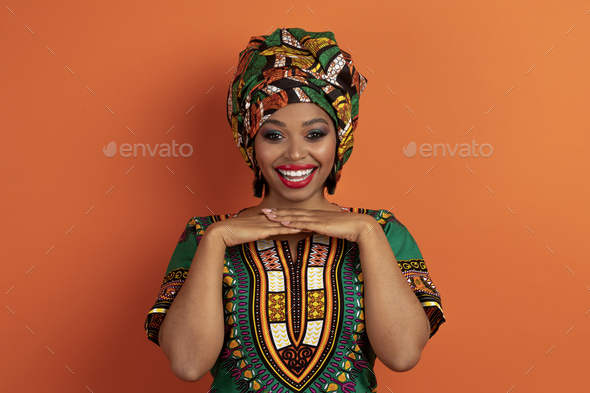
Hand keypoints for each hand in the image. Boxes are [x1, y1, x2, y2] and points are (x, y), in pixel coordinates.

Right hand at [208, 212, 304, 247]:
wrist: (223, 232)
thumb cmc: (233, 233)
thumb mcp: (249, 232)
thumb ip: (257, 231)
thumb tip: (263, 233)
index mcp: (264, 219)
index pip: (283, 216)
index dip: (296, 217)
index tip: (307, 217)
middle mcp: (266, 219)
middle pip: (289, 217)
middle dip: (302, 218)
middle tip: (315, 218)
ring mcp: (265, 224)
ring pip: (286, 222)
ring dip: (300, 223)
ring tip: (313, 223)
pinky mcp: (262, 230)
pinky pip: (279, 229)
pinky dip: (290, 228)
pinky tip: (300, 229)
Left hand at [260, 208, 374, 242]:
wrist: (358, 226)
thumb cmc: (346, 228)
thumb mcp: (329, 228)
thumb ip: (320, 228)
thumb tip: (312, 230)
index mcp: (316, 215)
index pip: (296, 212)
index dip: (283, 211)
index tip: (272, 211)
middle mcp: (314, 215)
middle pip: (292, 212)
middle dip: (276, 212)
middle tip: (262, 211)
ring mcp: (316, 219)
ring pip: (294, 217)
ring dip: (280, 216)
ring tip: (268, 216)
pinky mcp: (320, 224)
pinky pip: (303, 223)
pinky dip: (292, 222)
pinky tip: (283, 222)